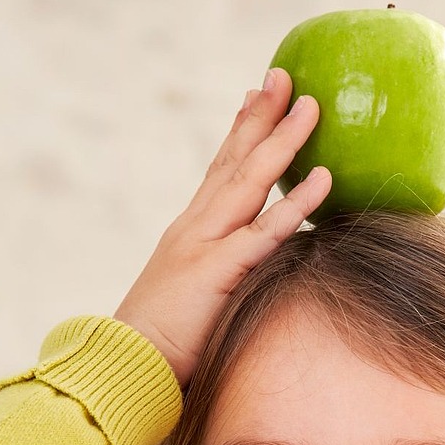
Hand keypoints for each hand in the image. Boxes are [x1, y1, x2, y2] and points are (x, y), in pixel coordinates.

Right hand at [114, 68, 330, 385]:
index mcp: (187, 235)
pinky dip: (295, 204)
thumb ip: (213, 282)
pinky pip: (264, 232)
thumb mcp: (188, 302)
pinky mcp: (216, 272)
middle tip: (284, 76)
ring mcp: (204, 245)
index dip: (238, 135)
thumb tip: (239, 284)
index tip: (255, 99)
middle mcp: (194, 229)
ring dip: (282, 141)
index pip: (217, 174)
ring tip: (311, 107)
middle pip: (233, 162)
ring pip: (249, 182)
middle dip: (260, 116)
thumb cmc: (153, 347)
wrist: (121, 367)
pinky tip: (323, 179)